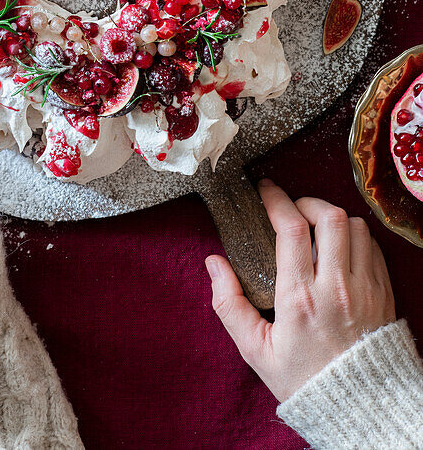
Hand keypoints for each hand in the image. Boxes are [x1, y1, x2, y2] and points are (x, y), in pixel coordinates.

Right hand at [206, 180, 395, 402]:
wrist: (359, 408)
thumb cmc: (305, 380)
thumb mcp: (255, 350)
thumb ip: (229, 304)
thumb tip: (213, 264)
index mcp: (300, 298)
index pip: (291, 228)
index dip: (276, 199)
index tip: (265, 191)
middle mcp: (336, 288)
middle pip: (329, 216)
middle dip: (307, 201)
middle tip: (292, 209)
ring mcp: (365, 289)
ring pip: (355, 226)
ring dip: (333, 218)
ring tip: (316, 227)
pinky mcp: (384, 293)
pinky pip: (373, 246)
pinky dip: (355, 236)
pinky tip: (339, 247)